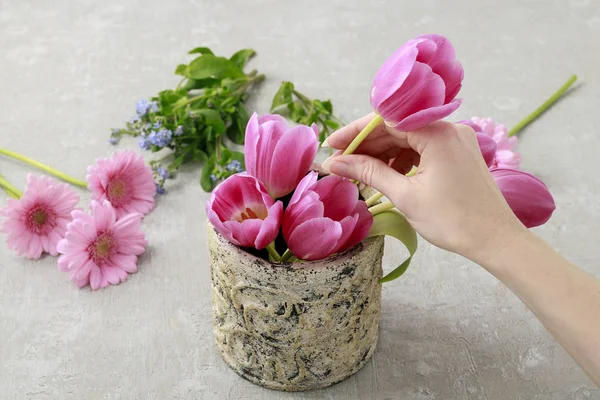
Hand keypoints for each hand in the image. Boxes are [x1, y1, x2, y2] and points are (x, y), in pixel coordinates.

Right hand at [322, 113, 526, 261]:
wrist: (495, 239)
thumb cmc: (453, 220)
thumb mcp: (405, 196)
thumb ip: (369, 173)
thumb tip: (336, 164)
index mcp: (437, 132)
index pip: (386, 121)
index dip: (355, 133)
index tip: (332, 146)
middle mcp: (449, 127)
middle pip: (397, 127)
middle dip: (367, 145)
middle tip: (340, 163)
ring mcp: (456, 138)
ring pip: (409, 138)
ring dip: (383, 152)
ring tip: (361, 173)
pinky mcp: (458, 151)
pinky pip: (423, 147)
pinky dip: (403, 158)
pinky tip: (387, 174)